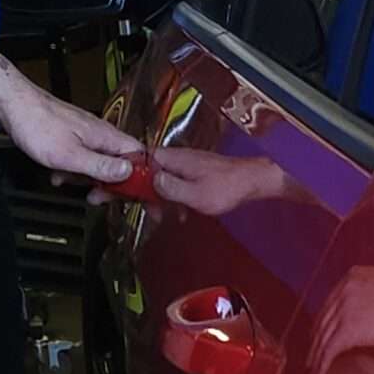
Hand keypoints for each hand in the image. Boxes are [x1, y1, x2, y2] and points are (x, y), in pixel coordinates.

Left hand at [0, 76, 139, 185]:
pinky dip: (71, 170)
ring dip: (87, 178)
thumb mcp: (70, 155)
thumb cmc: (37, 125)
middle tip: (97, 197)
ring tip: (70, 183)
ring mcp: (86, 135)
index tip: (130, 195)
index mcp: (106, 136)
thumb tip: (128, 173)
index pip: (139, 157)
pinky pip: (81, 158)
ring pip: (99, 162)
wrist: (12, 106)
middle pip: (120, 163)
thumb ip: (100, 166)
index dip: (139, 178)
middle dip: (109, 183)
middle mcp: (100, 134)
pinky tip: (58, 175)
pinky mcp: (71, 137)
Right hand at [134, 146, 284, 216]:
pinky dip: (174, 197)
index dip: (128, 175)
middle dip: (142, 191)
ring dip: (160, 197)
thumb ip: (171, 188)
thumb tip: (151, 181)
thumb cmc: (228, 187)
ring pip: (162, 179)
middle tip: (140, 209)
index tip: (119, 191)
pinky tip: (180, 213)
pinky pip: (176, 183)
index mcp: (174, 159)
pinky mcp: (195, 172)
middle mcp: (178, 158)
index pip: (140, 160)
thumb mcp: (195, 194)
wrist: (253, 181)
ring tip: (163, 216)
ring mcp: (187, 164)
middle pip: (148, 171)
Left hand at [309, 265, 373, 373]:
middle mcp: (340, 294)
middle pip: (321, 323)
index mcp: (347, 280)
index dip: (321, 325)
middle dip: (315, 343)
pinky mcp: (348, 329)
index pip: (328, 306)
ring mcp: (342, 311)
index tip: (318, 338)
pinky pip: (329, 351)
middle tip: (310, 359)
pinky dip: (321, 366)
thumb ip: (365, 296)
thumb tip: (361, 315)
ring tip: (312, 373)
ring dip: (315, 358)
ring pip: (322, 339)